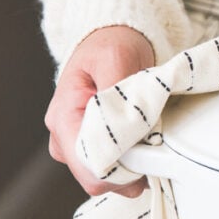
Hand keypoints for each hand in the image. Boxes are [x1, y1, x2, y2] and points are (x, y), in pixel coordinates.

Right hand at [45, 26, 155, 196]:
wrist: (109, 40)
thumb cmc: (109, 46)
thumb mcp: (116, 59)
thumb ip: (118, 94)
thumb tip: (127, 125)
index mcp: (64, 117)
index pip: (88, 166)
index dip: (122, 169)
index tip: (148, 152)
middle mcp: (64, 136)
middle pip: (97, 178)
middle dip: (130, 169)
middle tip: (155, 143)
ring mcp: (75, 144)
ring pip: (107, 177)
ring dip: (133, 166)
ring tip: (149, 137)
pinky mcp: (92, 146)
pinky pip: (113, 168)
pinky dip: (133, 161)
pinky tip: (144, 143)